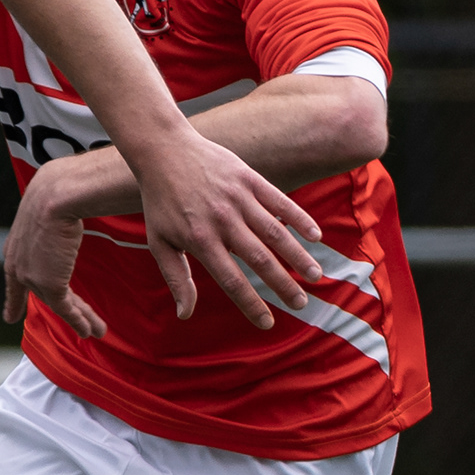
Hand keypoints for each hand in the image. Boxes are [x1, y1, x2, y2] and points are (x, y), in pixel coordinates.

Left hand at [0, 171, 109, 338]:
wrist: (55, 195)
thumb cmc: (56, 193)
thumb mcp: (45, 211)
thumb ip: (50, 223)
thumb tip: (66, 210)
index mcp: (15, 248)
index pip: (14, 280)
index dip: (14, 300)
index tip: (10, 317)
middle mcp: (19, 266)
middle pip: (43, 295)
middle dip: (66, 312)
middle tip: (77, 328)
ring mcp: (32, 277)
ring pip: (59, 304)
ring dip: (82, 319)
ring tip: (96, 332)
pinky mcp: (49, 284)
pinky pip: (66, 309)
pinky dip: (80, 321)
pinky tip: (91, 331)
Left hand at [127, 129, 327, 331]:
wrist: (163, 151)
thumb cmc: (160, 202)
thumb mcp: (159, 242)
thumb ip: (176, 278)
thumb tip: (185, 314)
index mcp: (200, 240)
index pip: (231, 280)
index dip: (251, 304)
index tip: (268, 323)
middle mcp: (222, 221)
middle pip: (259, 259)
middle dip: (282, 285)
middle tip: (301, 305)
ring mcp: (238, 198)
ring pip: (275, 232)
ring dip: (297, 255)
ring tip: (315, 275)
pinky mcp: (248, 178)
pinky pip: (279, 201)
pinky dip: (298, 218)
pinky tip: (315, 235)